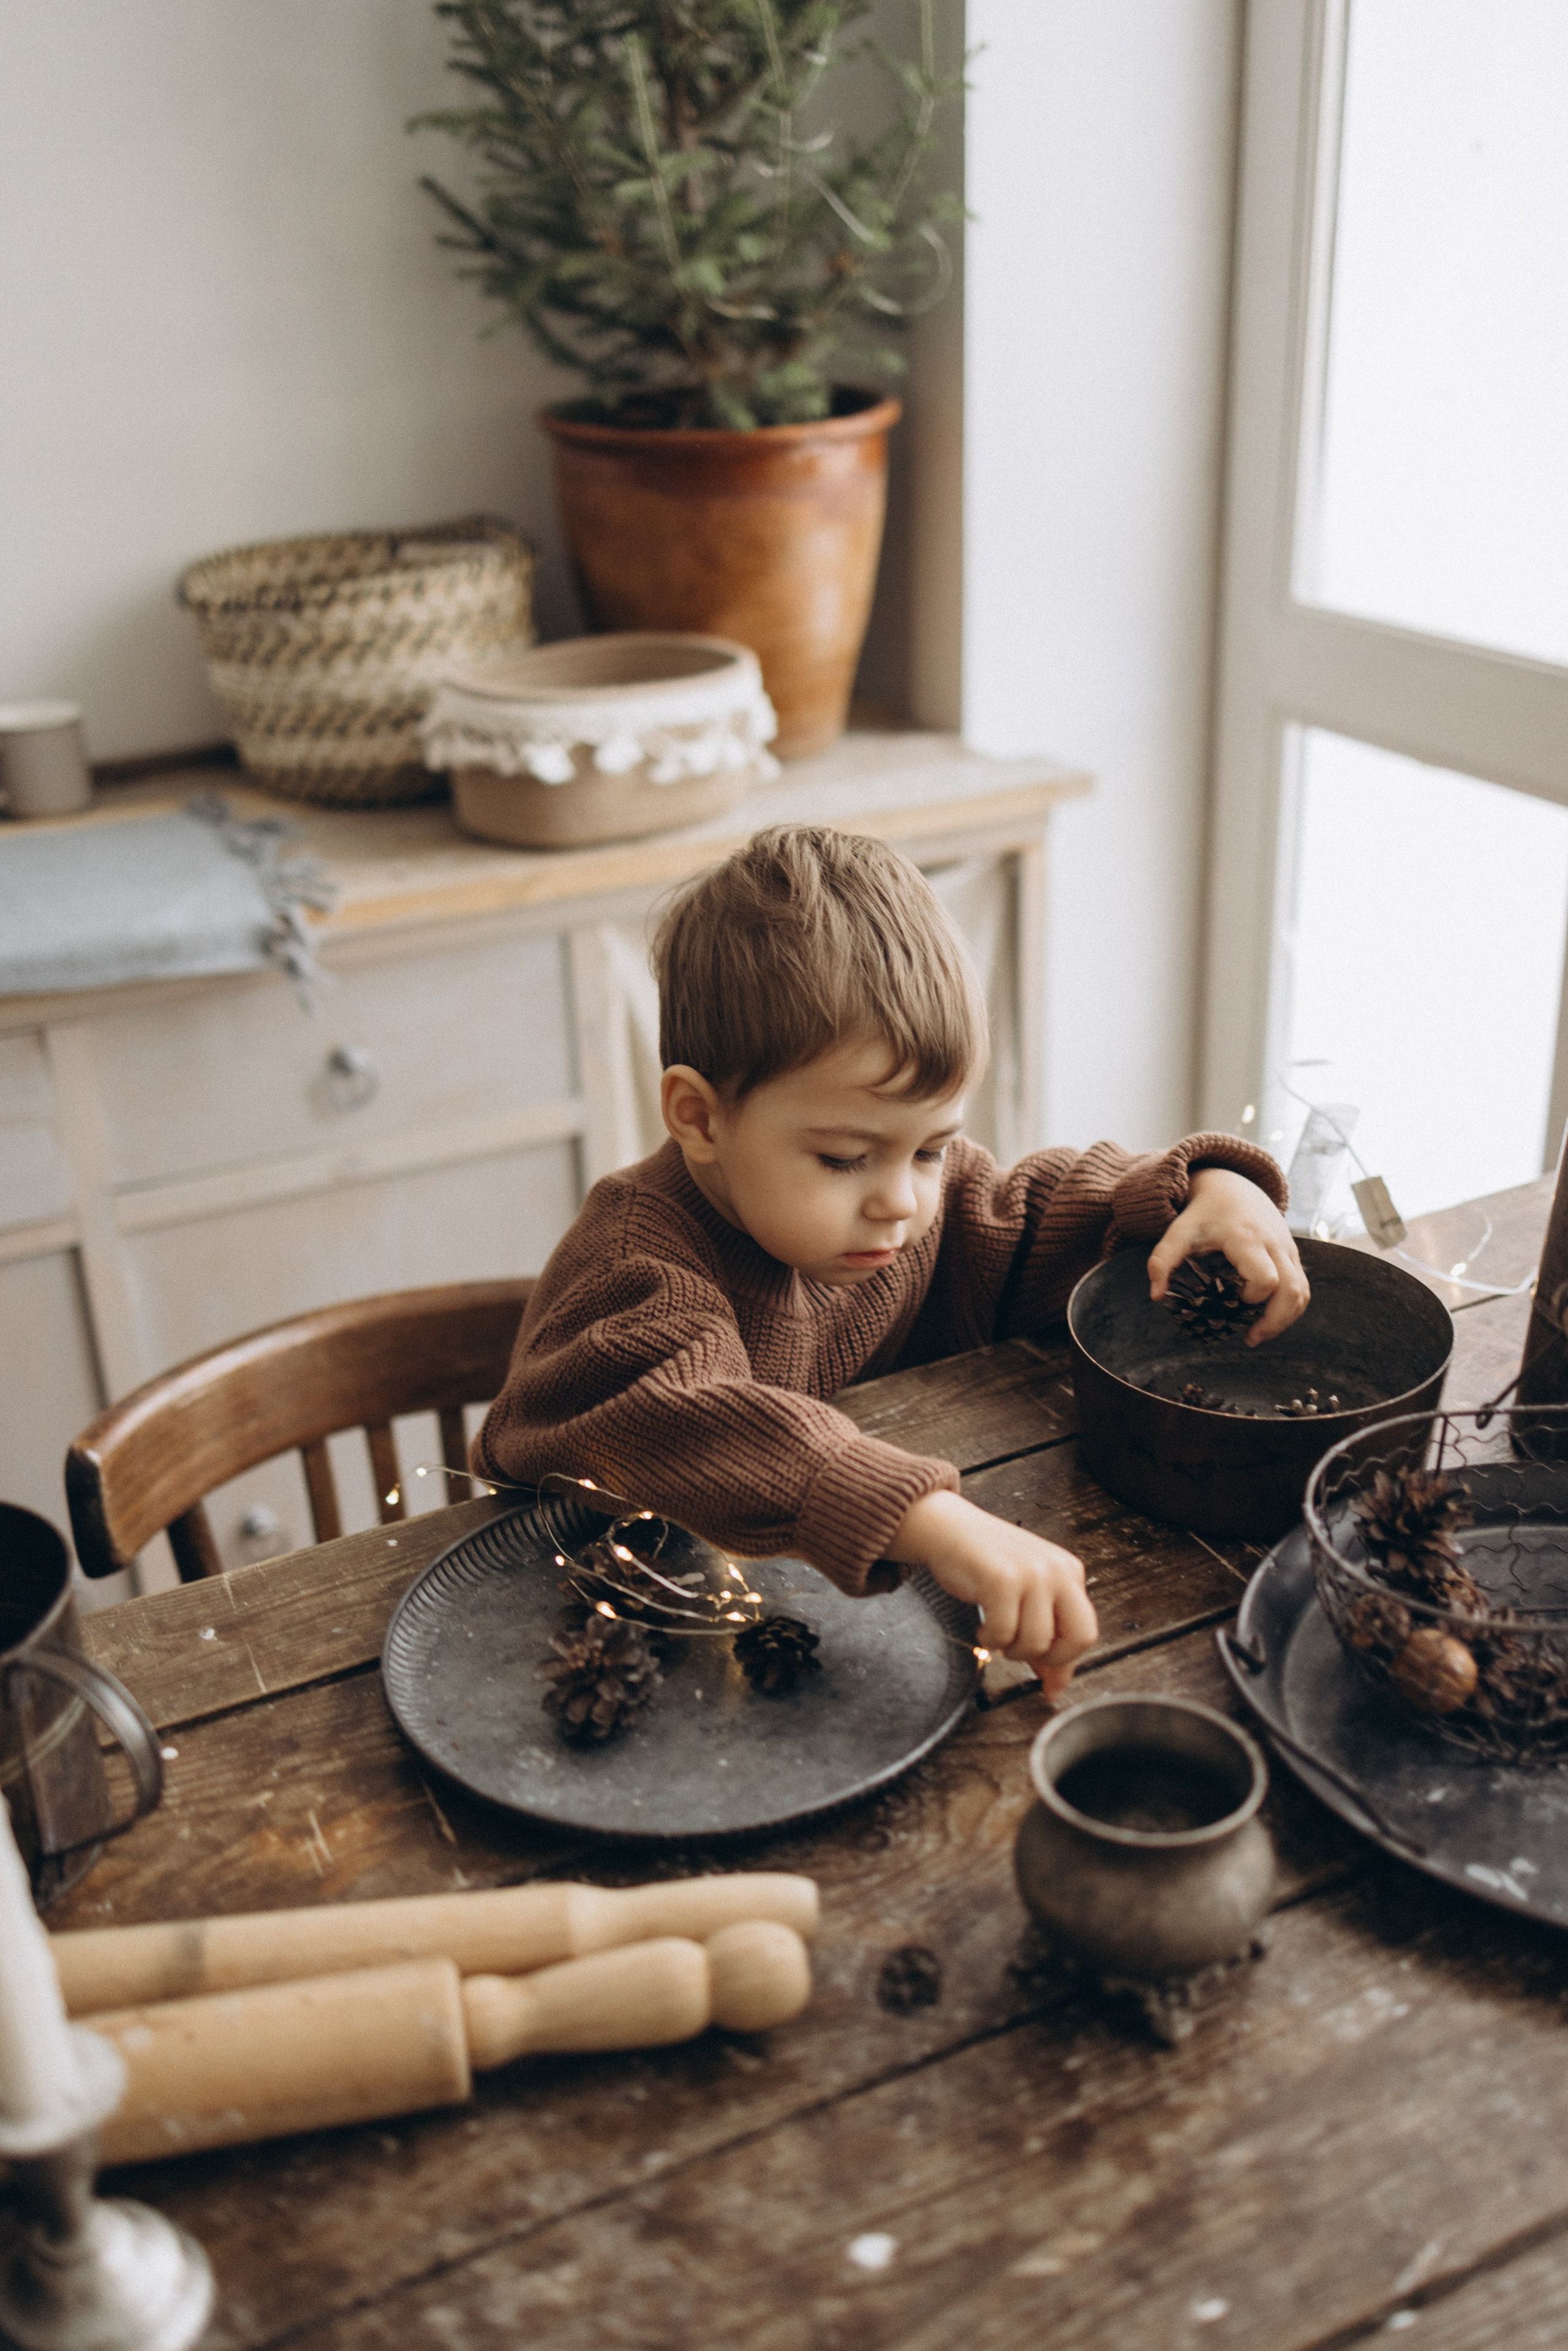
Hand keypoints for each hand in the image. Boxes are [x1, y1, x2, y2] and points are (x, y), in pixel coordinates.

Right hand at [888, 1490, 1096, 1698]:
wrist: (948, 1529)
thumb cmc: (985, 1564)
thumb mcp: (1027, 1596)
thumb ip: (1046, 1637)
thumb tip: (1056, 1686)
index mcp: (1069, 1572)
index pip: (1085, 1632)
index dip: (1065, 1661)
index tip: (1048, 1680)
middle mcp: (1057, 1570)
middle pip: (1077, 1639)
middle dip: (1046, 1658)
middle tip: (1019, 1651)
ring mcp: (1032, 1573)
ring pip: (1036, 1642)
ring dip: (1010, 1648)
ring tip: (995, 1631)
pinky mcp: (1003, 1579)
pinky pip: (1003, 1633)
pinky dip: (989, 1639)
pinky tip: (982, 1625)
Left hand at [1147, 1165, 1308, 1344]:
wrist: (1233, 1186)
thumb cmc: (1204, 1212)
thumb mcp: (1179, 1231)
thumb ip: (1163, 1259)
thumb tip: (1155, 1295)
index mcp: (1248, 1238)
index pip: (1265, 1279)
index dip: (1251, 1298)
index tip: (1230, 1300)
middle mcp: (1275, 1244)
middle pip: (1292, 1290)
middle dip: (1275, 1321)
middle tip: (1250, 1338)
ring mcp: (1288, 1249)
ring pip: (1302, 1291)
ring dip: (1285, 1318)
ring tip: (1258, 1333)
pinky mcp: (1293, 1254)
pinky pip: (1302, 1286)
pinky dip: (1290, 1307)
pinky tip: (1268, 1319)